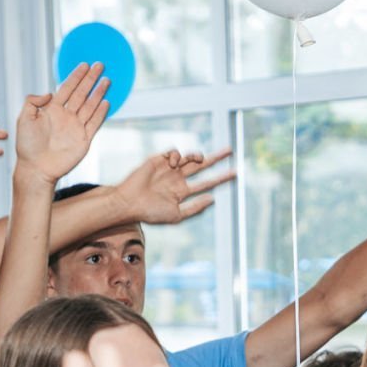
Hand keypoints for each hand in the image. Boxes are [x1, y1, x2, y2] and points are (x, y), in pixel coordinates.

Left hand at [14, 63, 110, 185]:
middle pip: (82, 93)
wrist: (36, 168)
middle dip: (91, 79)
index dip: (76, 76)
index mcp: (52, 110)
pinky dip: (100, 113)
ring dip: (99, 93)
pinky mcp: (84, 140)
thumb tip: (49, 93)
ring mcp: (76, 128)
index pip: (67, 88)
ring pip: (90, 106)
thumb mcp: (24, 118)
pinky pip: (94, 124)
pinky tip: (106, 102)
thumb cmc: (27, 146)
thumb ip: (33, 102)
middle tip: (100, 65)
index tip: (84, 64)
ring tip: (107, 81)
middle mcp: (66, 116)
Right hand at [116, 148, 234, 224]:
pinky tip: (174, 163)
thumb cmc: (150, 213)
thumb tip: (212, 199)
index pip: (206, 184)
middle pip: (202, 166)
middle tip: (230, 150)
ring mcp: (169, 169)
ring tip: (199, 159)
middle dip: (216, 158)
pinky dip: (178, 155)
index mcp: (183, 193)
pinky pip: (174, 152)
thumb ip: (195, 208)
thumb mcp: (177, 215)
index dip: (221, 178)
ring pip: (189, 157)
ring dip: (197, 156)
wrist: (130, 203)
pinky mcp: (159, 160)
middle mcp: (178, 179)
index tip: (235, 174)